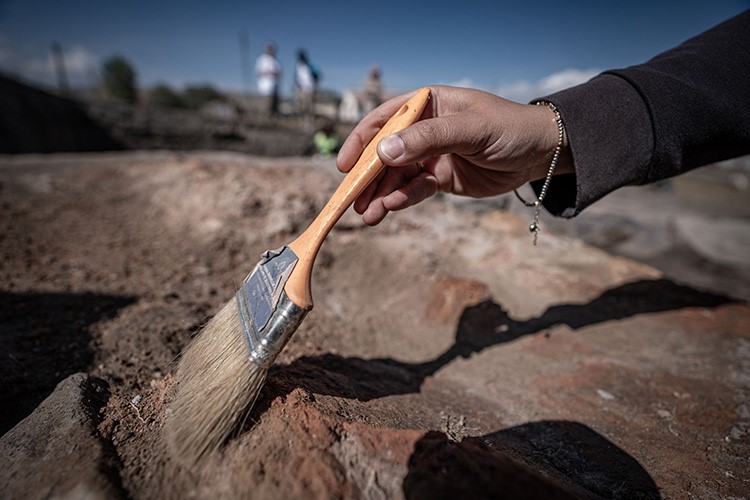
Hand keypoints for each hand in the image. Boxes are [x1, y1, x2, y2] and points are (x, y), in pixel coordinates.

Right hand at [336, 85, 571, 224]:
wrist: (541, 155)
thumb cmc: (509, 129)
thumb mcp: (470, 129)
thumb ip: (428, 138)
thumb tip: (384, 152)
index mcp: (427, 104)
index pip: (384, 119)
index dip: (362, 141)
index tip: (345, 165)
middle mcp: (424, 129)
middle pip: (385, 152)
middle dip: (367, 177)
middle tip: (351, 199)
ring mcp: (431, 155)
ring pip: (397, 176)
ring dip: (380, 194)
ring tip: (367, 215)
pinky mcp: (440, 178)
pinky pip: (414, 189)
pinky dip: (401, 199)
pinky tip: (390, 209)